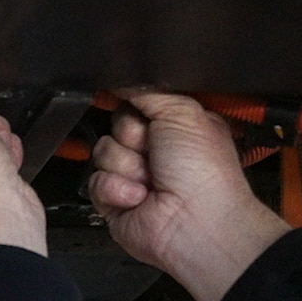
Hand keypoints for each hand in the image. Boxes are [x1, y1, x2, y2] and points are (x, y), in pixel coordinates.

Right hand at [88, 91, 291, 300]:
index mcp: (173, 127)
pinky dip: (117, 188)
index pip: (135, 103)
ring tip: (151, 179)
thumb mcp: (184, 112)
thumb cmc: (206, 174)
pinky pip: (96, 181)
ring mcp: (133, 176)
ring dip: (127, 165)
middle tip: (155, 152)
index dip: (136, 107)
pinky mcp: (115, 200)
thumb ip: (150, 91)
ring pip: (103, 152)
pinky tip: (140, 197)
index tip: (144, 113)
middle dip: (133, 136)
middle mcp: (153, 151)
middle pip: (115, 125)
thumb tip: (123, 79)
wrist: (197, 221)